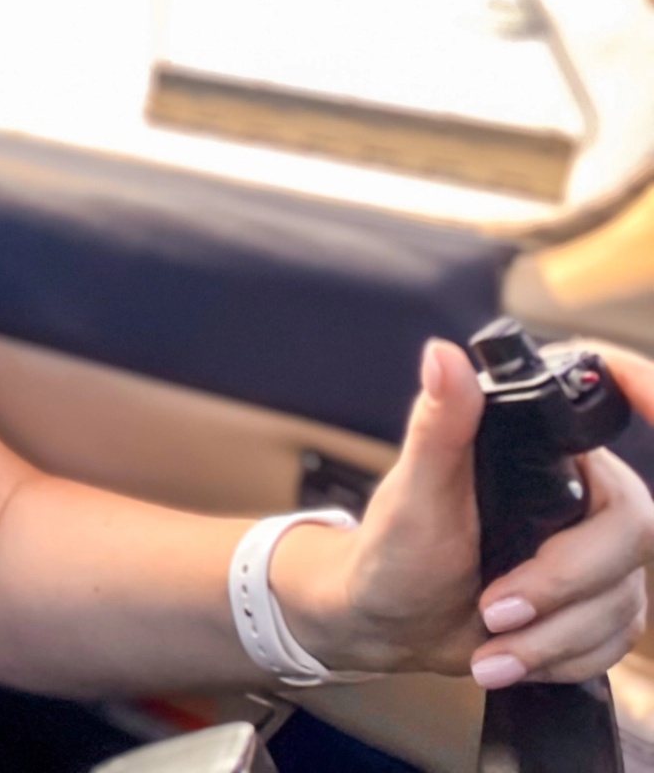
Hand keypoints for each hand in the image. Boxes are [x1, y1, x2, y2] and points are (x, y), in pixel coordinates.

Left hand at [272, 338, 653, 685]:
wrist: (388, 622)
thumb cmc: (394, 548)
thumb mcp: (415, 490)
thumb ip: (440, 425)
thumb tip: (442, 356)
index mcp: (547, 458)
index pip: (622, 449)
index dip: (644, 419)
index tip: (608, 461)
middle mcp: (581, 501)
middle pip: (627, 540)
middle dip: (560, 588)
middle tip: (494, 607)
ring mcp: (592, 557)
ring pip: (622, 601)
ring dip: (552, 638)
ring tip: (489, 648)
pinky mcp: (593, 607)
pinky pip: (613, 642)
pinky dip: (560, 660)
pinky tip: (509, 657)